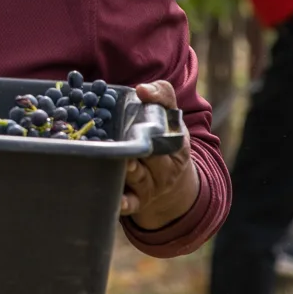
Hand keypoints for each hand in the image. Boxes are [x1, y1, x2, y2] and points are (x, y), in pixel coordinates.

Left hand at [121, 80, 197, 228]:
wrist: (170, 178)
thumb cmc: (165, 138)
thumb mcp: (171, 115)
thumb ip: (161, 94)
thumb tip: (142, 89)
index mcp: (177, 145)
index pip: (167, 133)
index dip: (154, 125)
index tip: (140, 112)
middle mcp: (166, 168)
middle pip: (151, 157)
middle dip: (137, 149)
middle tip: (123, 141)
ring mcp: (152, 186)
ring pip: (139, 178)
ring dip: (128, 171)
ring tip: (122, 162)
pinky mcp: (138, 202)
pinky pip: (131, 205)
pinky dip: (124, 203)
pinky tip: (115, 201)